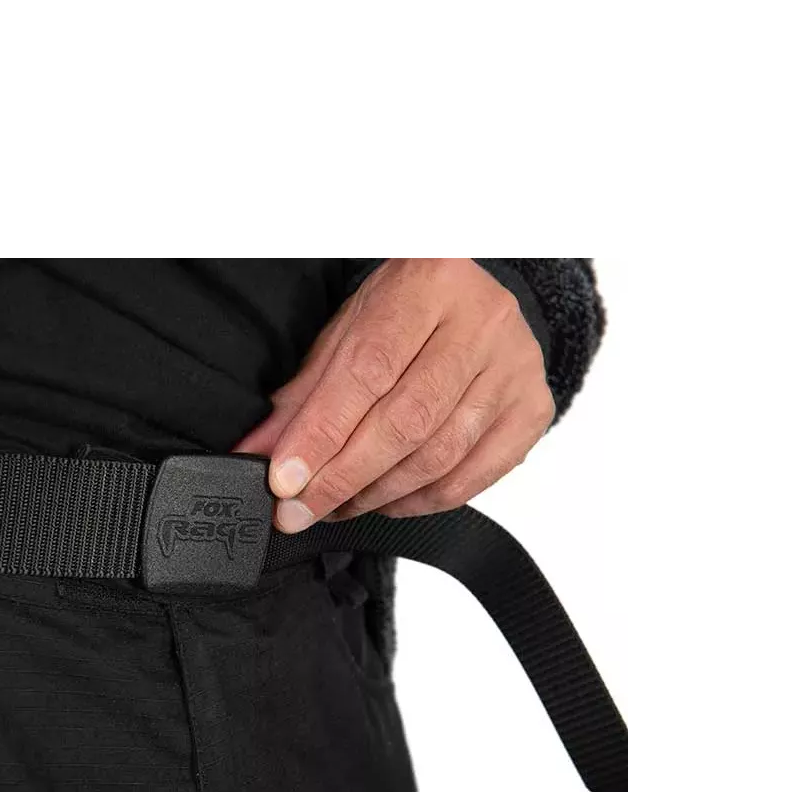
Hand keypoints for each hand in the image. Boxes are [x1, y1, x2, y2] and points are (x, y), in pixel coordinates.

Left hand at [233, 256, 554, 531]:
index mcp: (428, 284)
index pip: (367, 372)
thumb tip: (259, 454)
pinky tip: (387, 502)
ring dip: (378, 494)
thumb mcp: (347, 334)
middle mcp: (482, 322)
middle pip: (407, 421)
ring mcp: (515, 367)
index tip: (284, 481)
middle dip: (344, 477)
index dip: (322, 433)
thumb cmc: (403, 315)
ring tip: (337, 506)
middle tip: (301, 511)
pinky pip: (475, 476)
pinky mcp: (533, 409)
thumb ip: (304, 395)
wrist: (474, 302)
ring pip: (441, 454)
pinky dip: (423, 501)